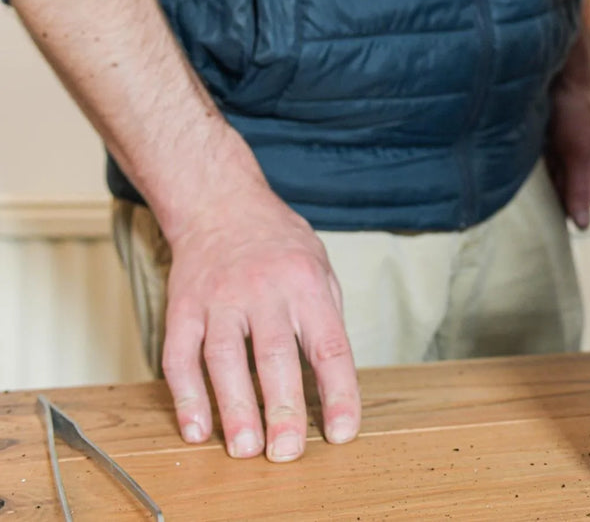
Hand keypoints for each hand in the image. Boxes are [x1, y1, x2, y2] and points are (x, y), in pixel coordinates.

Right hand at [161, 177, 358, 461]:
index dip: (339, 392)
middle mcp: (263, 290)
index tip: (342, 432)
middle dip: (281, 408)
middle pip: (274, 354)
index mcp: (307, 284)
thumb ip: (324, 321)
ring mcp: (219, 298)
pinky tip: (196, 428)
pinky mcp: (182, 306)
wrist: (222, 204)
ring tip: (244, 450)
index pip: (329, 345)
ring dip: (233, 408)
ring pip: (224, 358)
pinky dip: (185, 395)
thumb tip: (332, 385)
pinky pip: (179, 355)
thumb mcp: (320, 270)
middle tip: (286, 453)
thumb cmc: (280, 246)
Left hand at [545, 76, 589, 228]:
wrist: (559, 80)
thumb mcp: (576, 154)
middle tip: (544, 168)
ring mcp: (572, 164)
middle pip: (567, 197)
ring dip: (542, 178)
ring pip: (553, 186)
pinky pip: (544, 174)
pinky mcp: (556, 157)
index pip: (581, 205)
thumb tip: (583, 227)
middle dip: (553, 188)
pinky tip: (533, 157)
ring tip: (540, 158)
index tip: (550, 184)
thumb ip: (578, 190)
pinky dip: (537, 169)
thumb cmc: (574, 112)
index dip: (564, 199)